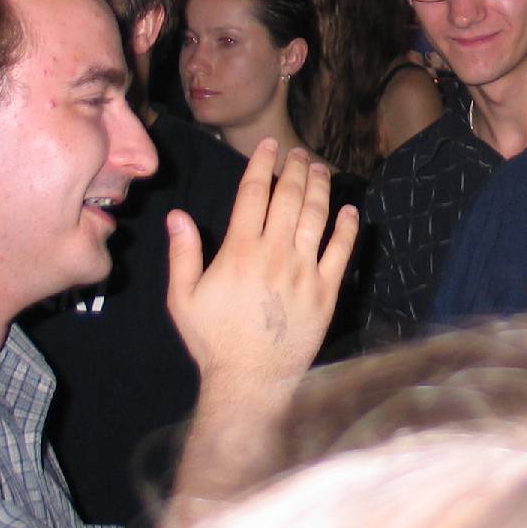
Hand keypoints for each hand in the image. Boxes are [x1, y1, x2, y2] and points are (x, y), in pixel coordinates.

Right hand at [165, 140, 357, 390]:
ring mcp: (304, 271)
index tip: (269, 146)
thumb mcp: (183, 299)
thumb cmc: (213, 341)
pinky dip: (347, 227)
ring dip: (320, 187)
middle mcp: (274, 254)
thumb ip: (182, 254)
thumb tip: (177, 216)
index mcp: (239, 251)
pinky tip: (349, 210)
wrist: (250, 381)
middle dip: (294, 168)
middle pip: (289, 197)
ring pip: (316, 216)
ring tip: (320, 169)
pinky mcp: (326, 291)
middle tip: (298, 152)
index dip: (262, 164)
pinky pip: (341, 251)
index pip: (253, 194)